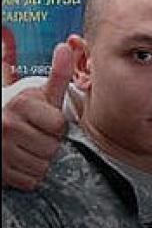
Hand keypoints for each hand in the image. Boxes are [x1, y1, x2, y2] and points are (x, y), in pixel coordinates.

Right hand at [2, 43, 71, 189]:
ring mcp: (1, 150)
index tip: (42, 121)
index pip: (59, 125)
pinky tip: (18, 162)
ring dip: (39, 161)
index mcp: (19, 104)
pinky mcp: (0, 172)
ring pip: (42, 166)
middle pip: (52, 148)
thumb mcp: (37, 94)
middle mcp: (6, 125)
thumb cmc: (19, 112)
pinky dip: (28, 175)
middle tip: (32, 136)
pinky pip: (31, 181)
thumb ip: (56, 75)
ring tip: (25, 148)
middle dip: (47, 144)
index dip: (55, 126)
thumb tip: (67, 46)